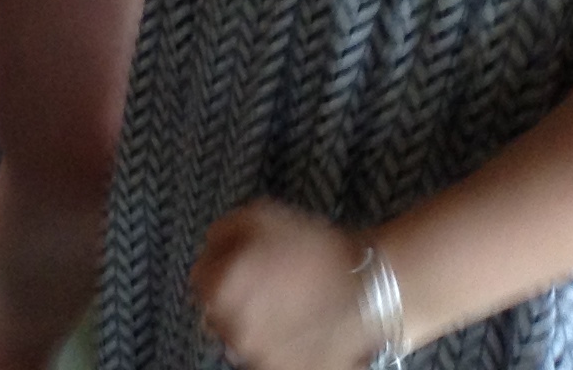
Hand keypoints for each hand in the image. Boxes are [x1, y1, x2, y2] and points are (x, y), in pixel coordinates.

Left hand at [191, 201, 384, 369]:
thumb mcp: (260, 216)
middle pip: (216, 311)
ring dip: (254, 323)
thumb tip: (209, 248)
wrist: (373, 290)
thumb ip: (222, 232)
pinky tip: (299, 326)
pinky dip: (277, 344)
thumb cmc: (319, 253)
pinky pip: (267, 356)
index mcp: (221, 287)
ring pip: (241, 337)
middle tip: (268, 286)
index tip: (241, 265)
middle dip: (234, 297)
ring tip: (289, 307)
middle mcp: (232, 327)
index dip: (221, 267)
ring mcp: (258, 356)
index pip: (200, 280)